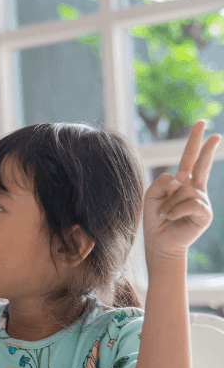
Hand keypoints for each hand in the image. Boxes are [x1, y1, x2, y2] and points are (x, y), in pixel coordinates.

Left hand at [143, 120, 220, 266]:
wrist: (159, 242)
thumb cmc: (155, 220)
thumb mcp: (151, 197)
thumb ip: (161, 182)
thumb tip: (180, 178)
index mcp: (182, 182)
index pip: (189, 159)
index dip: (195, 142)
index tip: (202, 124)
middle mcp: (194, 189)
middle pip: (202, 165)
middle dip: (207, 149)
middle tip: (216, 134)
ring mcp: (201, 201)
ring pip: (184, 190)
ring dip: (169, 203)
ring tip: (164, 215)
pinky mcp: (205, 213)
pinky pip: (189, 203)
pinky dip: (175, 210)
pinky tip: (171, 218)